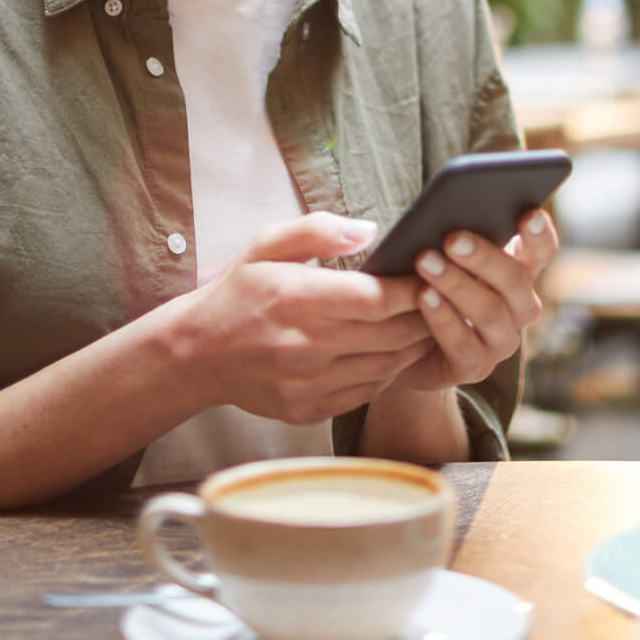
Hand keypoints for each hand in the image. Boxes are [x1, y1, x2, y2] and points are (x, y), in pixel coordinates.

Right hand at [177, 212, 433, 424]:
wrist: (196, 354)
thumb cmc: (238, 292)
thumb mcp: (266, 244)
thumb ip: (318, 230)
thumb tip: (370, 230)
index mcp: (297, 299)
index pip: (376, 298)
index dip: (413, 287)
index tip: (429, 273)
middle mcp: (305, 347)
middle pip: (392, 334)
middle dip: (425, 315)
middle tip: (443, 296)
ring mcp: (308, 384)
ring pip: (387, 366)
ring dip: (414, 344)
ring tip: (426, 322)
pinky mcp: (309, 409)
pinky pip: (368, 391)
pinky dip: (389, 370)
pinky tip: (394, 351)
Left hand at [394, 208, 559, 389]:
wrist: (407, 347)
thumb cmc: (428, 286)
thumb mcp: (443, 259)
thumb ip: (454, 239)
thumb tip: (443, 211)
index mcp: (518, 273)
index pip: (541, 251)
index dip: (540, 234)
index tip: (528, 213)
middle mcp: (518, 308)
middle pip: (515, 280)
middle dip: (484, 257)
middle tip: (451, 238)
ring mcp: (501, 341)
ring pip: (491, 312)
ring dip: (457, 284)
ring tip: (425, 262)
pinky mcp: (475, 367)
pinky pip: (464, 343)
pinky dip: (442, 317)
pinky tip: (422, 296)